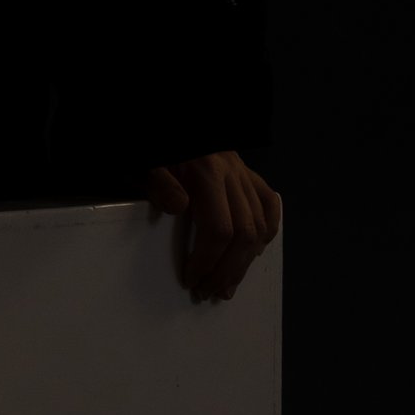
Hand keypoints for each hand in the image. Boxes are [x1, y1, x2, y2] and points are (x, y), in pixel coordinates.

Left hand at [147, 152, 281, 301]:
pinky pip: (268, 202)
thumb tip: (179, 208)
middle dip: (228, 269)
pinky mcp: (247, 172)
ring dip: (246, 260)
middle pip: (244, 232)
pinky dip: (267, 229)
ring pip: (260, 223)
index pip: (219, 229)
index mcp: (206, 172)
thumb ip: (158, 183)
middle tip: (209, 291)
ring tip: (229, 283)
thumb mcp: (145, 164)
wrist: (170, 122)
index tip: (192, 279)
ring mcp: (243, 172)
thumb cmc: (155, 148)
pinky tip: (255, 251)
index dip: (208, 260)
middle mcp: (232, 173)